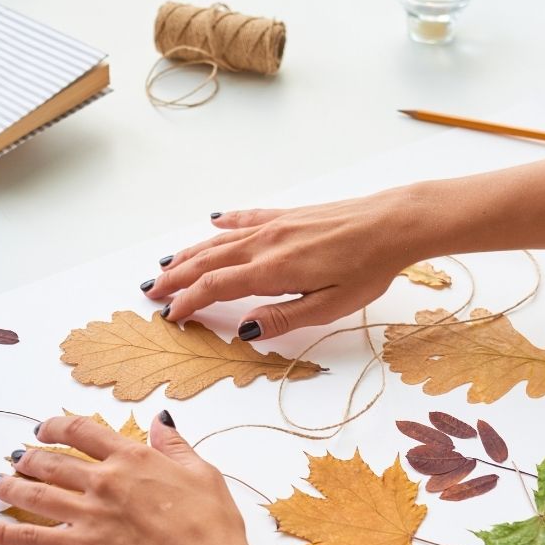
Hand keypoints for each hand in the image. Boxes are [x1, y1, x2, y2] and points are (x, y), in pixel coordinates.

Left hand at [0, 413, 267, 544]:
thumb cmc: (212, 525)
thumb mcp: (202, 473)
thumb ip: (175, 446)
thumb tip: (161, 420)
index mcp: (133, 457)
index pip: (83, 430)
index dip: (57, 425)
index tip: (46, 428)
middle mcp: (104, 480)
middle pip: (51, 460)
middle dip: (28, 456)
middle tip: (16, 457)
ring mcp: (89, 513)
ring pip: (35, 493)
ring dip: (9, 485)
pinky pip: (30, 537)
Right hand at [142, 188, 427, 339]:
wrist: (393, 224)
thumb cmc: (367, 269)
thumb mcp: (328, 307)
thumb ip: (283, 318)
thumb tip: (243, 329)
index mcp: (272, 271)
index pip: (216, 287)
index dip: (188, 302)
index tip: (171, 316)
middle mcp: (266, 244)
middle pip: (208, 261)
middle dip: (177, 277)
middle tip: (152, 291)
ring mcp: (276, 226)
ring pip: (220, 240)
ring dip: (190, 253)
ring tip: (167, 264)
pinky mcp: (289, 215)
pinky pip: (246, 219)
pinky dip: (224, 224)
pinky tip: (212, 222)